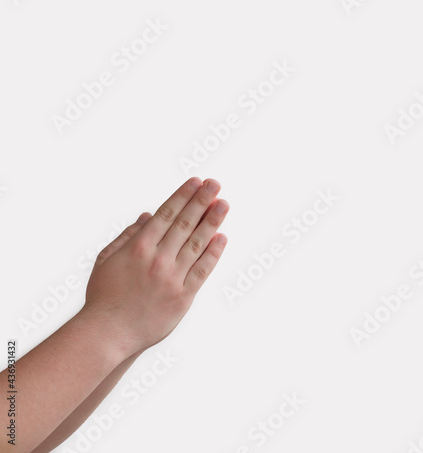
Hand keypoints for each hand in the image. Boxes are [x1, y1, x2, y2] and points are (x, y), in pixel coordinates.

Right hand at [80, 177, 228, 357]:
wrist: (108, 334)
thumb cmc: (104, 296)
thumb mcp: (106, 259)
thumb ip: (128, 236)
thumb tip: (148, 216)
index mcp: (138, 247)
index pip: (166, 214)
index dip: (183, 196)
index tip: (196, 182)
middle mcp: (157, 259)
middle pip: (185, 224)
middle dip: (201, 201)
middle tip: (215, 184)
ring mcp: (172, 278)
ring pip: (197, 243)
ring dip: (212, 221)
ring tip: (223, 204)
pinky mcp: (182, 297)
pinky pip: (202, 270)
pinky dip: (213, 253)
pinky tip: (222, 237)